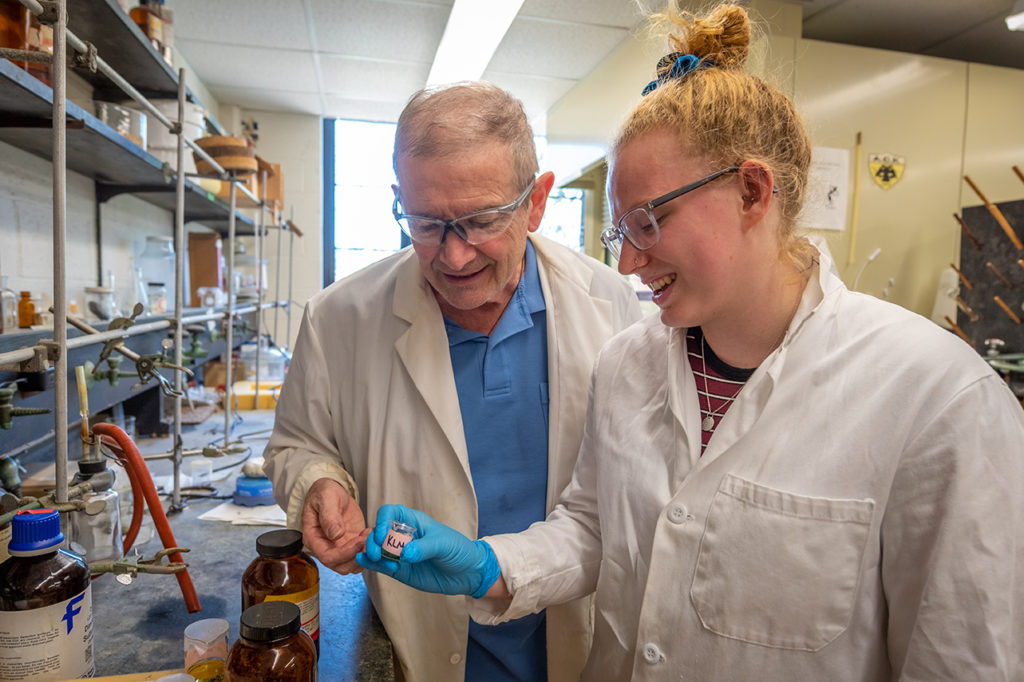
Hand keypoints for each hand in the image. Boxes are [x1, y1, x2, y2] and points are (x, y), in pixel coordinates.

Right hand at [301, 478, 369, 573]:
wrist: (332, 492)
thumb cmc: (324, 493)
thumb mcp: (326, 498)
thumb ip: (329, 516)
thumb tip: (335, 534)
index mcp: (313, 538)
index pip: (327, 557)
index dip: (344, 553)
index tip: (359, 541)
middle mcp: (325, 547)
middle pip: (341, 566)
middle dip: (357, 556)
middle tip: (369, 540)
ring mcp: (339, 547)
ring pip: (352, 564)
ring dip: (365, 555)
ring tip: (372, 535)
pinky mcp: (351, 544)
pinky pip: (361, 554)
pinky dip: (370, 549)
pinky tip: (374, 534)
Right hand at [356, 504, 500, 597]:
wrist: (468, 573)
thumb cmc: (458, 550)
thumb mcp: (444, 544)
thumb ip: (424, 547)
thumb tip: (405, 554)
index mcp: (413, 522)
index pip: (390, 513)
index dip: (382, 520)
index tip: (382, 534)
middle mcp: (403, 536)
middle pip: (378, 532)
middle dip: (373, 541)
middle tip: (377, 553)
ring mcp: (400, 554)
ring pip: (377, 549)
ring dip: (371, 553)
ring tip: (378, 561)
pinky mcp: (400, 570)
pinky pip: (382, 565)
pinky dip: (370, 564)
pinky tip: (364, 563)